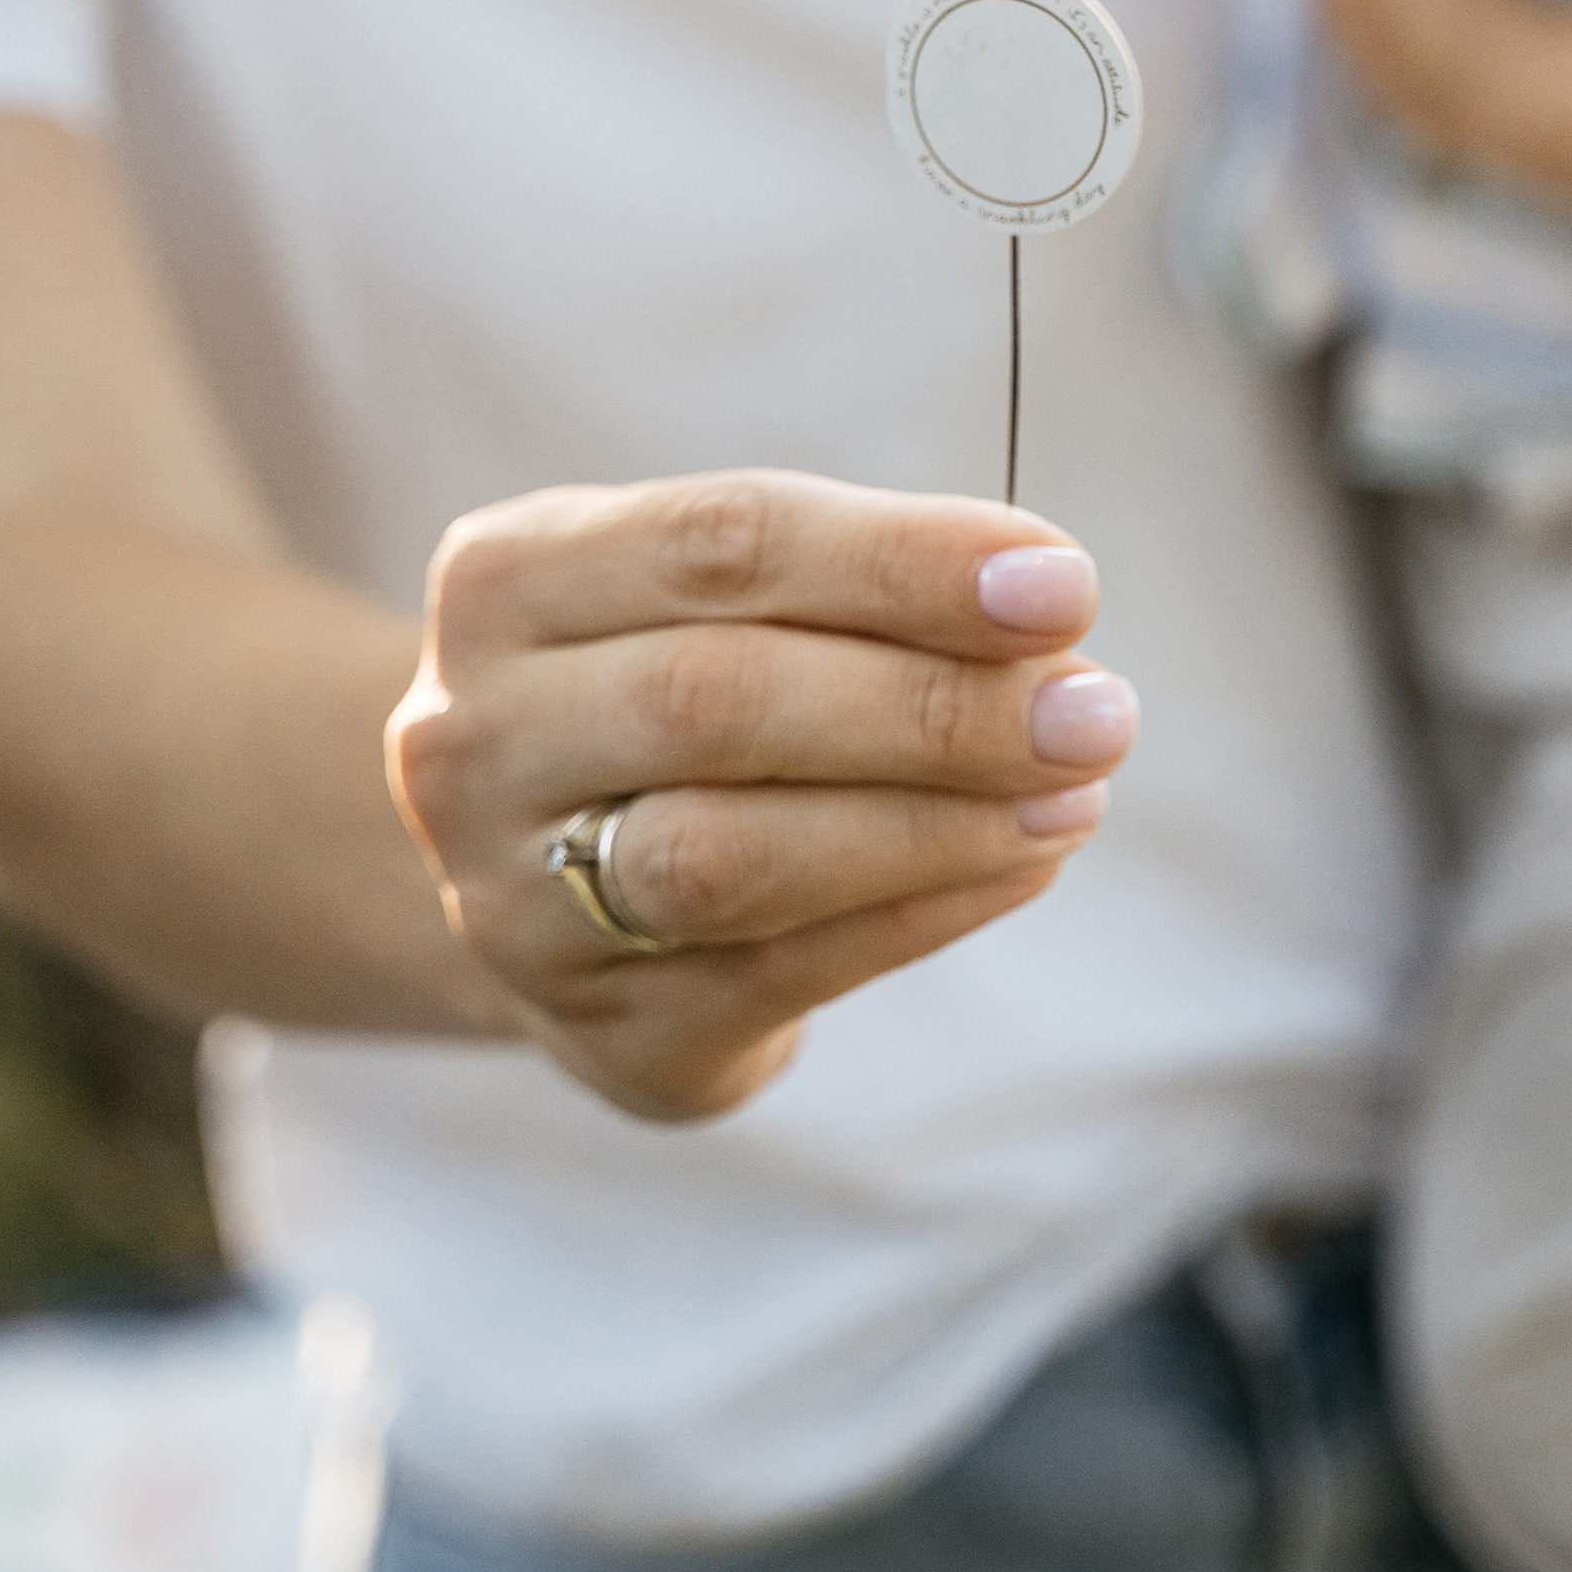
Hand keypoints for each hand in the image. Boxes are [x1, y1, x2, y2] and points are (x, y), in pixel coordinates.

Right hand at [386, 470, 1136, 1123]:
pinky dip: (919, 910)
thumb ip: (857, 584)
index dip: (902, 562)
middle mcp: (475, 737)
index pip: (722, 543)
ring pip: (729, 856)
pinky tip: (1021, 864)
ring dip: (933, 822)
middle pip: (717, 701)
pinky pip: (776, 971)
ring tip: (1076, 793)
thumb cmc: (675, 677)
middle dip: (934, 704)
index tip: (1061, 584)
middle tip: (1097, 709)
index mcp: (509, 577)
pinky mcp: (599, 1028)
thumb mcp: (719, 591)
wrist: (539, 864)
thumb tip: (1046, 613)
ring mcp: (512, 898)